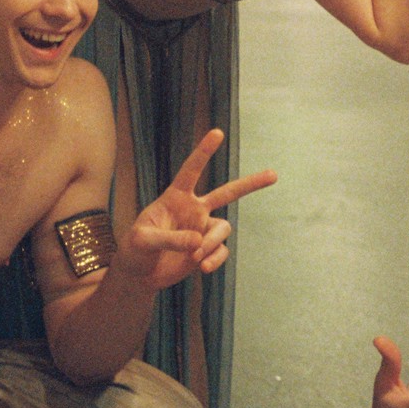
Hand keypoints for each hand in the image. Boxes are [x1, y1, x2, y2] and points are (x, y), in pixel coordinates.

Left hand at [118, 129, 276, 290]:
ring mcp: (202, 229)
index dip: (204, 152)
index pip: (191, 171)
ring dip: (212, 243)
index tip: (217, 132)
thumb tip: (198, 242)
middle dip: (250, 184)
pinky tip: (202, 268)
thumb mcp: (142, 240)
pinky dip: (215, 259)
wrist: (139, 275)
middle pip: (227, 192)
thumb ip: (170, 238)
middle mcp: (193, 210)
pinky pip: (221, 251)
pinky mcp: (207, 250)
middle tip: (274, 175)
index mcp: (175, 198)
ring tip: (196, 258)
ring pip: (223, 228)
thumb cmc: (134, 250)